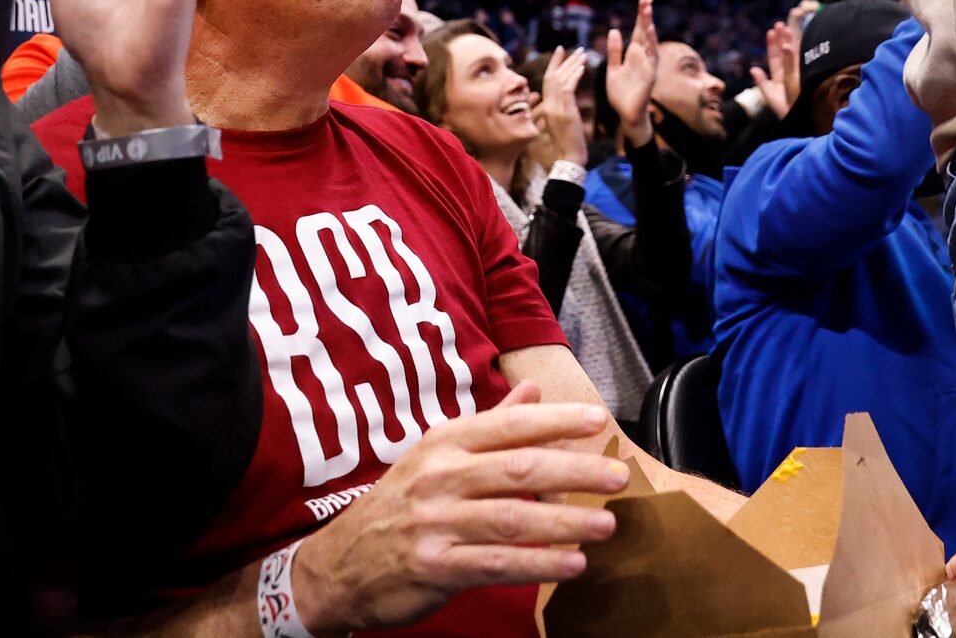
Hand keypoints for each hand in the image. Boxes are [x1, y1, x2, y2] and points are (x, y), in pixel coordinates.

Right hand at [289, 383, 625, 634]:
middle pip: (519, 468)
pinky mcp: (435, 565)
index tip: (598, 420)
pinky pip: (496, 563)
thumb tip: (533, 390)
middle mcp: (441, 476)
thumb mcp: (436, 454)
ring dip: (565, 521)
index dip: (556, 421)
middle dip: (575, 470)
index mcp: (445, 442)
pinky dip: (538, 564)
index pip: (509, 424)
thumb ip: (490, 425)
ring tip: (606, 525)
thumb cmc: (400, 504)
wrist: (338, 564)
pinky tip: (572, 565)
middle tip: (618, 477)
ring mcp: (436, 522)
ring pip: (513, 517)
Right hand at [538, 48, 589, 172]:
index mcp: (547, 108)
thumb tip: (565, 97)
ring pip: (560, 80)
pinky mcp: (565, 113)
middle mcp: (548, 106)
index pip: (548, 81)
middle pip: (552, 77)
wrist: (569, 160)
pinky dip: (575, 76)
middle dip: (564, 61)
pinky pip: (568, 89)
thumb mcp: (562, 123)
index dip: (554, 64)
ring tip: (582, 54)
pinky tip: (583, 67)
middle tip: (575, 48)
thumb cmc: (568, 145)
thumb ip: (561, 109)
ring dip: (572, 65)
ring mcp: (555, 109)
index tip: (560, 50)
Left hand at [602, 0, 659, 149]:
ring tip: (647, 13)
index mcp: (634, 54)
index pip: (638, 30)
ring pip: (650, 44)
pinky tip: (646, 37)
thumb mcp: (613, 68)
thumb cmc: (621, 93)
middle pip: (645, 33)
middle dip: (646, 16)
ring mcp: (648, 67)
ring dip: (648, 29)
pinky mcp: (648, 77)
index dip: (641, 16)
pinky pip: (650, 61)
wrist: (626, 114)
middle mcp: (643, 58)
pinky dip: (649, 49)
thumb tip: (614, 30)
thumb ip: (614, 51)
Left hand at [748, 19, 800, 119]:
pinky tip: (800, 42)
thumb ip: (763, 83)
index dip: (773, 45)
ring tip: (788, 28)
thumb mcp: (772, 98)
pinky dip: (801, 52)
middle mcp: (789, 75)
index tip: (771, 31)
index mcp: (778, 79)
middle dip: (782, 39)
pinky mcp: (810, 77)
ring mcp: (801, 75)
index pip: (774, 58)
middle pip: (784, 54)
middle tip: (780, 24)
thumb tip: (753, 68)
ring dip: (791, 42)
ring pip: (795, 55)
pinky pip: (805, 61)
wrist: (806, 122)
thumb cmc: (788, 112)